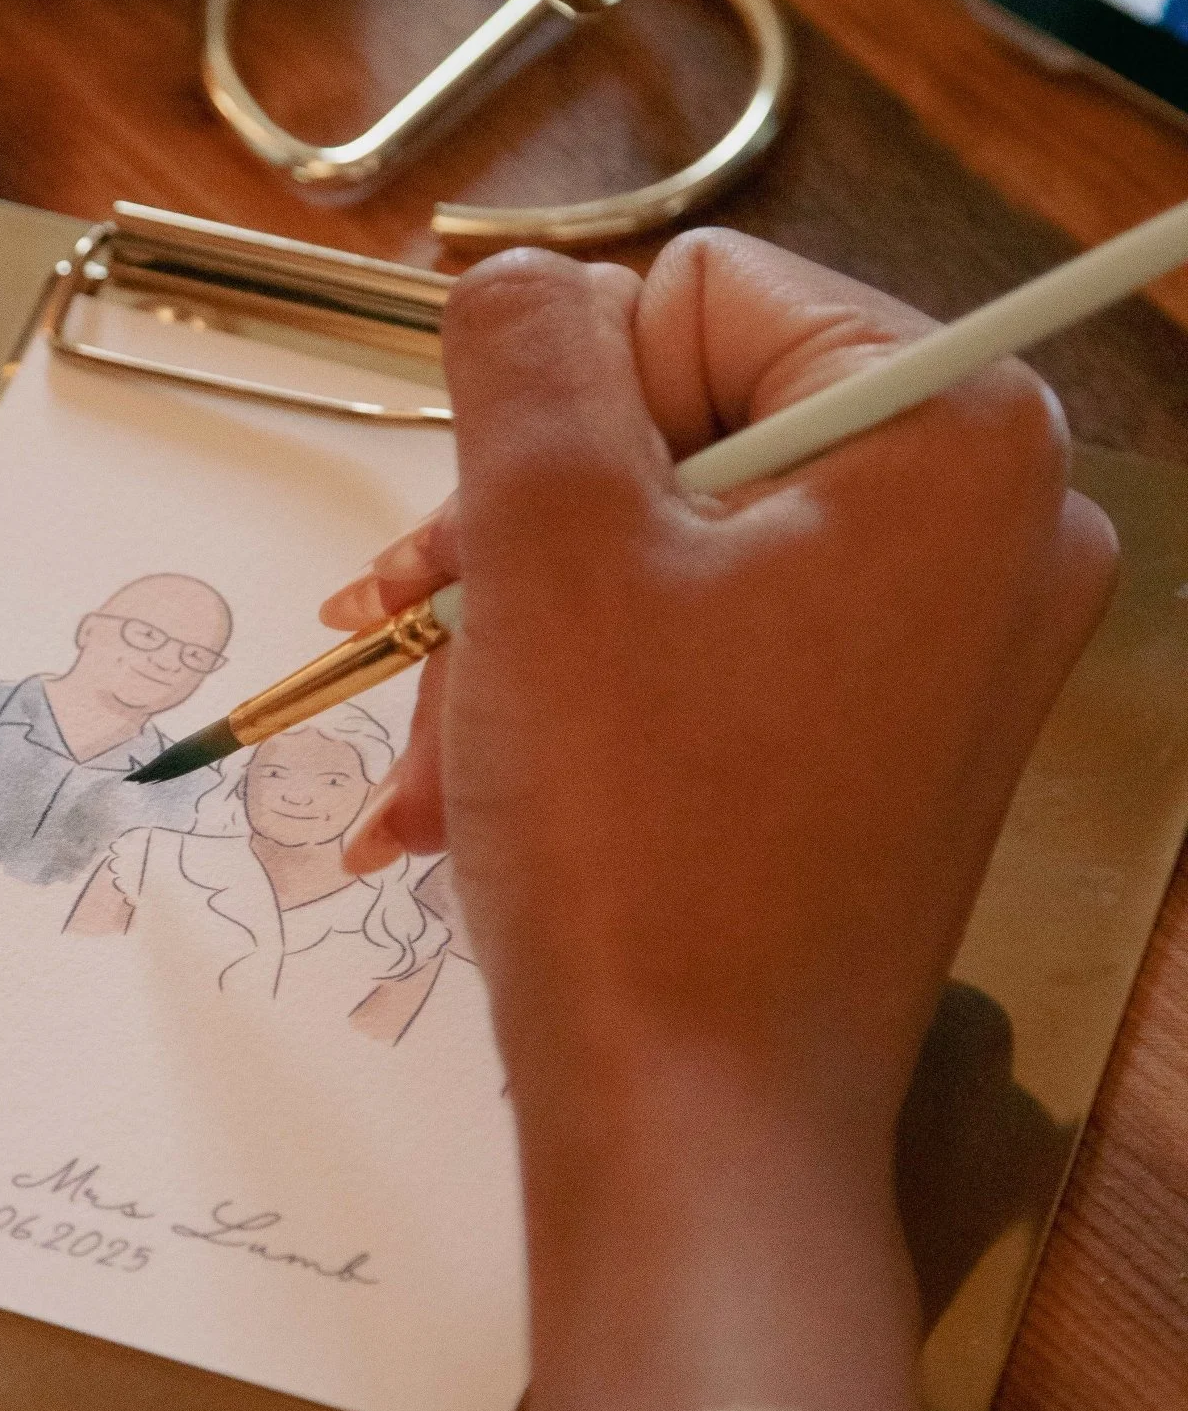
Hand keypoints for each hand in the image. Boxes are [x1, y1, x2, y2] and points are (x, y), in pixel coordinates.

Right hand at [322, 229, 1116, 1198]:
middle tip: (415, 637)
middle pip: (692, 421)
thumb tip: (524, 282)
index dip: (564, 404)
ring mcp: (956, 644)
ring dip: (532, 628)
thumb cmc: (637, 838)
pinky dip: (591, 696)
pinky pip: (720, 647)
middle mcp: (995, 524)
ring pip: (683, 546)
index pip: (701, 291)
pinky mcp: (898, 739)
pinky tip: (476, 787)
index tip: (485, 543)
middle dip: (531, 532)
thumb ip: (526, 352)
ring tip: (434, 752)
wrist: (698, 1128)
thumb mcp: (545, 541)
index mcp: (956, 433)